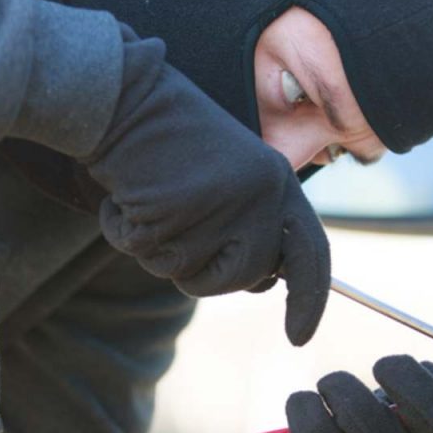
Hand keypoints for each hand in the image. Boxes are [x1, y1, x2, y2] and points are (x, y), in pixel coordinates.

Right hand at [78, 27, 329, 345]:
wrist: (120, 96)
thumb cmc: (168, 139)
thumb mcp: (229, 179)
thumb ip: (251, 226)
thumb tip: (261, 281)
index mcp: (278, 182)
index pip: (311, 254)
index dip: (309, 300)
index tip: (300, 337)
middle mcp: (260, 195)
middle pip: (241, 278)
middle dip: (202, 268)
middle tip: (175, 220)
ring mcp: (219, 205)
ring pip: (187, 273)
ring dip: (157, 247)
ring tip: (151, 195)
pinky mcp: (175, 210)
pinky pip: (142, 251)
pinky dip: (124, 228)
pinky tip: (127, 191)